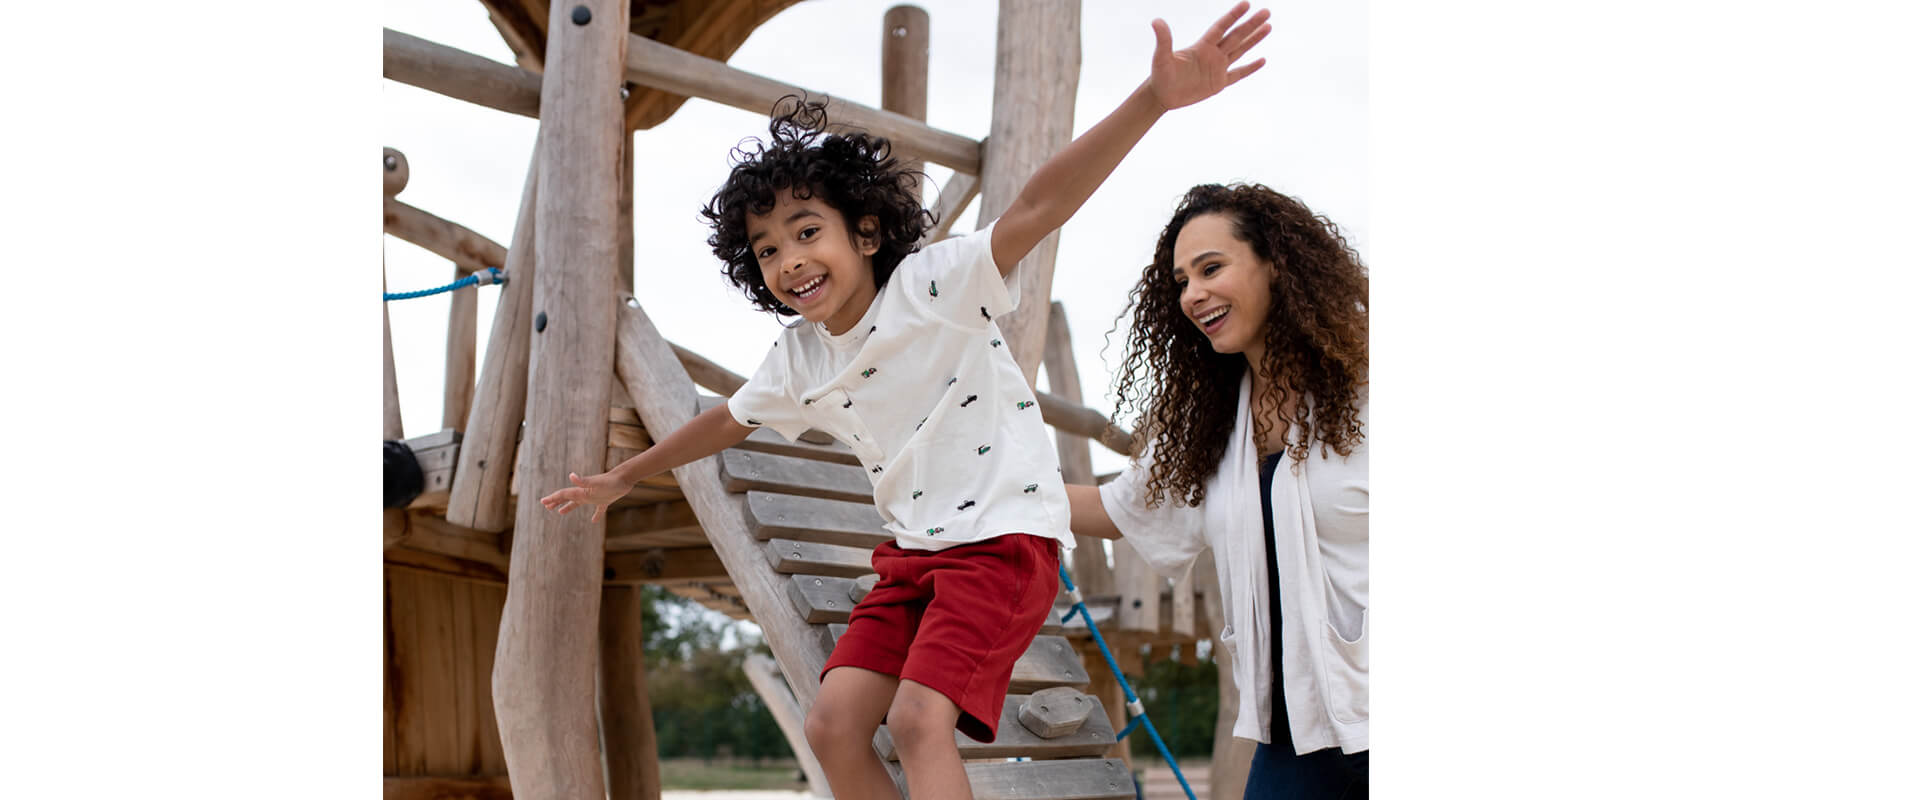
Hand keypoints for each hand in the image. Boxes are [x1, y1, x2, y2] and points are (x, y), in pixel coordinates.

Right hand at [539, 471, 630, 522]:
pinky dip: (595, 515)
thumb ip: (583, 481)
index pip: (563, 494)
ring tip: (560, 512)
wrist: (625, 478)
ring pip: (578, 503)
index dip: (553, 498)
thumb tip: (571, 475)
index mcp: (581, 491)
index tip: (543, 502)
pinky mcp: (605, 500)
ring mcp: (595, 497)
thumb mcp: (596, 483)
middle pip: (568, 498)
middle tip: (546, 506)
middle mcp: (586, 493)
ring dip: (568, 507)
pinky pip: (598, 510)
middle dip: (556, 502)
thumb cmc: (611, 481)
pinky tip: (593, 521)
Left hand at [1147, 2, 1271, 111]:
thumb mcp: (1161, 57)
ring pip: (1240, 50)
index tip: (1247, 4)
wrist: (1162, 95)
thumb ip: (1163, 40)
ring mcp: (1217, 68)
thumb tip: (1156, 21)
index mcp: (1202, 46)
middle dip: (1251, 24)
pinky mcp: (1219, 83)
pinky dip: (1250, 68)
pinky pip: (1238, 74)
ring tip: (1268, 27)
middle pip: (1236, 36)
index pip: (1221, 27)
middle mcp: (1212, 54)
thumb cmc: (1160, 75)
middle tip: (1266, 12)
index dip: (1233, 16)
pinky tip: (1262, 60)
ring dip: (1254, 40)